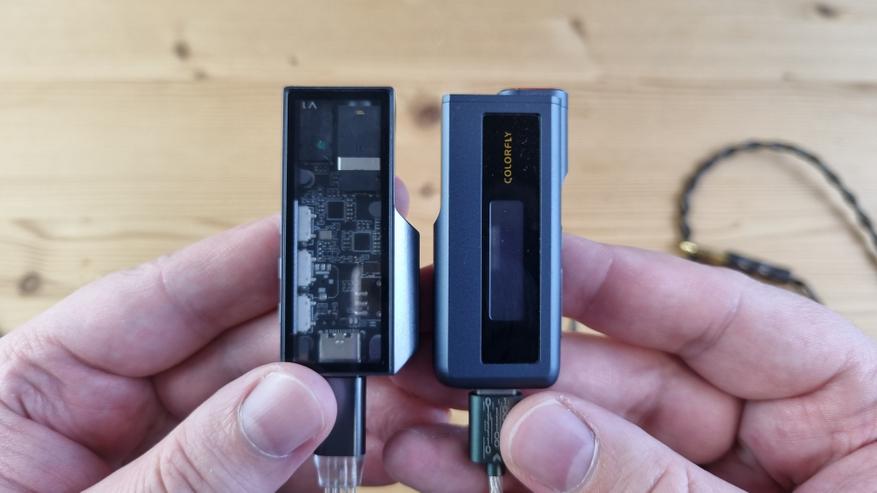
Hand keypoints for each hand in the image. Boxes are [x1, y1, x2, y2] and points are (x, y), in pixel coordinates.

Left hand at [0, 180, 446, 491]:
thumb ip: (188, 471)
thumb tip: (287, 399)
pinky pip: (300, 466)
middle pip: (248, 347)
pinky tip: (406, 446)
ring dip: (364, 400)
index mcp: (51, 381)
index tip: (335, 232)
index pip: (167, 296)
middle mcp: (123, 410)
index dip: (257, 258)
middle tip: (409, 327)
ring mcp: (184, 457)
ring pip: (289, 406)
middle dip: (335, 337)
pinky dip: (358, 459)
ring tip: (429, 396)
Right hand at [385, 235, 876, 491]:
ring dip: (489, 424)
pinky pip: (557, 491)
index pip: (716, 313)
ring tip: (413, 407)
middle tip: (443, 352)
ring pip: (573, 434)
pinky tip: (437, 462)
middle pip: (620, 372)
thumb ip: (660, 486)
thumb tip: (549, 430)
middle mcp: (754, 434)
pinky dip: (494, 481)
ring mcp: (685, 481)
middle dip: (523, 367)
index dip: (617, 280)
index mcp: (834, 401)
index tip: (534, 260)